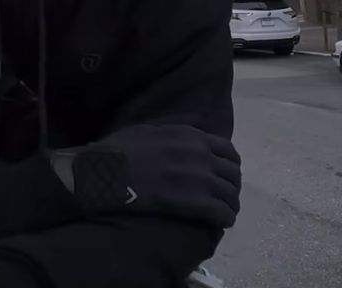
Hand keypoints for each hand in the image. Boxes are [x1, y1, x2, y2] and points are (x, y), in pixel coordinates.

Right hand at [50, 124, 240, 227]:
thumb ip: (179, 123)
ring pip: (230, 194)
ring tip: (223, 212)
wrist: (108, 172)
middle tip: (222, 195)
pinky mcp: (195, 203)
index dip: (229, 164)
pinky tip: (219, 223)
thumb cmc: (123, 148)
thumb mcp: (151, 126)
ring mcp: (200, 179)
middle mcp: (201, 155)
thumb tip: (199, 118)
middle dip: (231, 185)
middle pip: (233, 173)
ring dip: (230, 204)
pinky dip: (224, 218)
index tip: (222, 173)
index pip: (228, 150)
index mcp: (191, 136)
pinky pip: (222, 213)